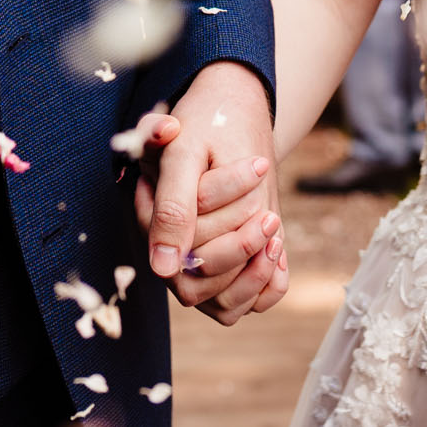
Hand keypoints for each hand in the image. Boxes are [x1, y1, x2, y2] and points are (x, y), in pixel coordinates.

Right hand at [130, 111, 278, 291]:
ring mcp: (198, 269)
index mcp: (149, 219)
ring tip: (274, 231)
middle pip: (200, 278)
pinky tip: (277, 250)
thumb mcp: (188, 153)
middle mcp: (169, 252)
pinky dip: (268, 285)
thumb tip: (163, 267)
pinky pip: (247, 306)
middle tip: (268, 213)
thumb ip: (173, 204)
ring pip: (224, 304)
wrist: (233, 120)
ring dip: (255, 273)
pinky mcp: (227, 278)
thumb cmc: (208, 127)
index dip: (219, 212)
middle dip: (240, 245)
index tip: (258, 167)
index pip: (179, 245)